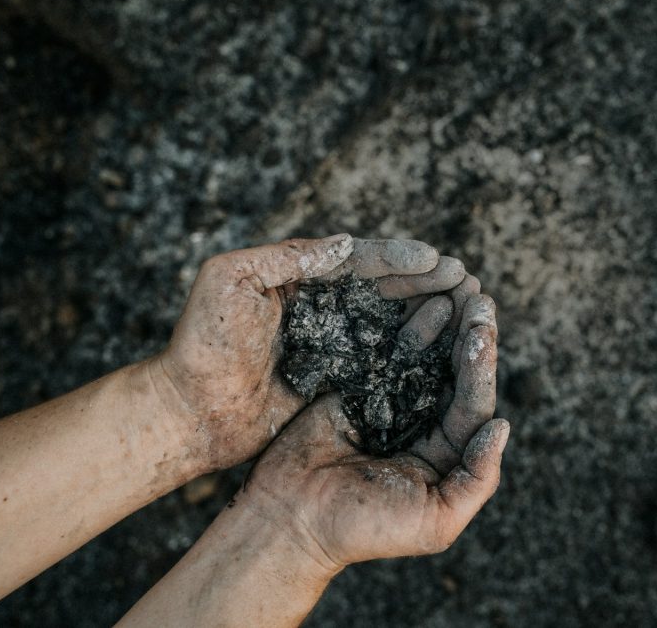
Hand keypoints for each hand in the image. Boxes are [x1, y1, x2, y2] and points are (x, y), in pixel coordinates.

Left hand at [152, 234, 467, 472]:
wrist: (190, 411)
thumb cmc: (201, 342)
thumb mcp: (230, 280)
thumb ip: (284, 257)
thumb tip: (345, 245)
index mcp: (297, 276)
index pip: (356, 260)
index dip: (396, 258)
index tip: (432, 261)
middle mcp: (320, 306)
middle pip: (382, 287)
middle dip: (425, 281)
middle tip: (466, 278)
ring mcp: (330, 343)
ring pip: (389, 321)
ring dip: (427, 311)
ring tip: (466, 304)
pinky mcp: (335, 379)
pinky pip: (381, 359)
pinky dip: (413, 350)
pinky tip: (443, 347)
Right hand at [238, 291, 506, 571]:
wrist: (291, 519)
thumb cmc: (364, 529)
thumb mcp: (435, 521)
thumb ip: (477, 480)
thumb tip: (502, 426)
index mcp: (448, 455)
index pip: (473, 403)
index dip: (481, 366)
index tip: (483, 330)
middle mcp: (425, 425)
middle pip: (456, 372)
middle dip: (469, 334)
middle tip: (479, 295)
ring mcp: (391, 402)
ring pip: (426, 354)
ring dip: (444, 320)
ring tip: (458, 284)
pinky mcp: (359, 387)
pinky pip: (386, 350)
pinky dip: (404, 323)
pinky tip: (419, 297)